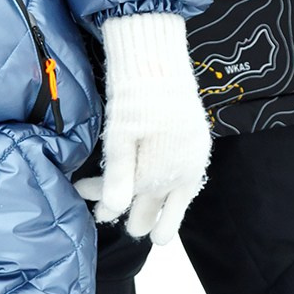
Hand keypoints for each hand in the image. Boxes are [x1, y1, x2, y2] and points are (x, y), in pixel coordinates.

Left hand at [74, 12, 210, 239]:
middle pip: (155, 209)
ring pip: (177, 200)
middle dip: (139, 219)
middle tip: (127, 226)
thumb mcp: (119, 137)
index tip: (96, 212)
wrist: (159, 63)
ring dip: (161, 212)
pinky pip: (187, 182)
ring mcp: (192, 160)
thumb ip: (118, 176)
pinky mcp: (198, 146)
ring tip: (155, 231)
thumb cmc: (133, 98)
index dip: (108, 206)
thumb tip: (112, 212)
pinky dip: (173, 190)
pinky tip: (167, 189)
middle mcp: (180, 174)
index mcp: (157, 174)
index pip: (128, 201)